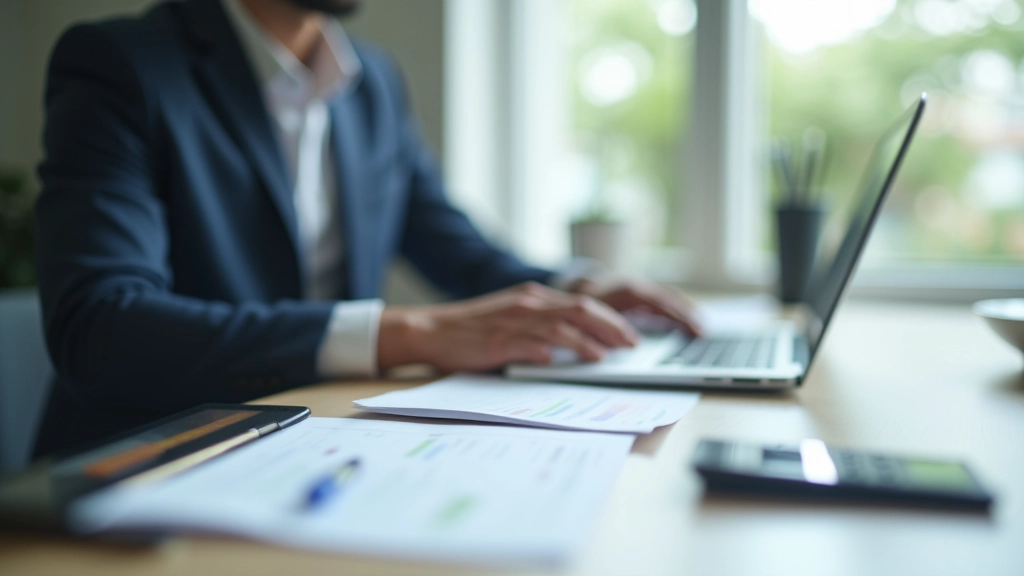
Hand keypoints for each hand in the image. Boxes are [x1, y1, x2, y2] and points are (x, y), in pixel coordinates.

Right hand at [377, 282, 639, 371]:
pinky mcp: (498, 342)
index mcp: (532, 297)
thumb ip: (538, 327)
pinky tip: (567, 363)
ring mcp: (513, 322)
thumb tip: (571, 347)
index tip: (629, 334)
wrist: (429, 330)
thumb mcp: (510, 319)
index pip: (583, 303)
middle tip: (631, 344)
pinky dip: (553, 353)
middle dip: (611, 327)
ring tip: (608, 356)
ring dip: (589, 342)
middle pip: (581, 310)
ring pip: (562, 327)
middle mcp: (527, 304)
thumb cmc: (470, 330)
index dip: (610, 318)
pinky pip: (532, 345)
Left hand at [569, 279, 702, 336]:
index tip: (693, 329)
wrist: (573, 287)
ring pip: (668, 297)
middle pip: (669, 299)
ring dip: (685, 311)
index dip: (678, 316)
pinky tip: (685, 322)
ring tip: (701, 328)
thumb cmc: (582, 305)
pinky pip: (662, 300)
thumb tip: (631, 343)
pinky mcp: (639, 294)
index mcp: (628, 291)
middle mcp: (637, 286)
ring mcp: (639, 288)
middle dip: (687, 314)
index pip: (660, 303)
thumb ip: (608, 328)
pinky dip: (675, 310)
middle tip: (703, 331)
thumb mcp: (590, 316)